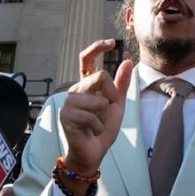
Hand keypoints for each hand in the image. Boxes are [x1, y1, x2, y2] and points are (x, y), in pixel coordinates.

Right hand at [60, 39, 132, 181]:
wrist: (94, 152)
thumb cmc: (103, 129)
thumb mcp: (117, 104)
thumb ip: (121, 84)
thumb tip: (127, 61)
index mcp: (86, 85)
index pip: (87, 59)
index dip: (97, 47)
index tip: (112, 43)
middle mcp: (75, 90)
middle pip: (100, 77)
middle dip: (112, 95)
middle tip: (107, 110)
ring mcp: (69, 102)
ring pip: (97, 98)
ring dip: (103, 114)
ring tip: (96, 124)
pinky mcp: (66, 116)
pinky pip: (91, 115)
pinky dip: (97, 125)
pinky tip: (91, 131)